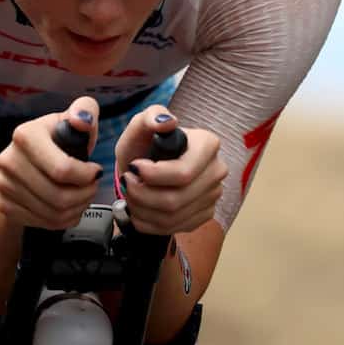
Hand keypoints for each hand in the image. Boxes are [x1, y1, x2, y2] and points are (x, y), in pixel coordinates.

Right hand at [0, 96, 101, 229]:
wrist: (25, 160)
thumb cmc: (56, 139)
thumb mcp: (73, 119)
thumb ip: (84, 111)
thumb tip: (82, 120)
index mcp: (25, 135)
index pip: (63, 169)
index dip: (87, 176)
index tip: (95, 171)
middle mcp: (9, 160)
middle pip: (59, 196)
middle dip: (85, 195)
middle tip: (92, 186)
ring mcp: (5, 185)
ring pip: (54, 213)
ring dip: (78, 208)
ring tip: (84, 195)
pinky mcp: (6, 205)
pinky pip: (45, 223)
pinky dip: (65, 219)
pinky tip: (70, 206)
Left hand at [115, 106, 226, 234]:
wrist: (146, 167)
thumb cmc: (144, 144)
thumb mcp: (140, 126)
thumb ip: (150, 116)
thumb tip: (168, 121)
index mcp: (208, 144)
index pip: (183, 173)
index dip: (153, 176)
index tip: (134, 168)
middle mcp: (216, 171)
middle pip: (176, 199)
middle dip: (141, 195)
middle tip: (127, 183)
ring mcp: (213, 195)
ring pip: (172, 217)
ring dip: (141, 209)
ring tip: (130, 194)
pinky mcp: (204, 214)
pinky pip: (173, 228)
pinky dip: (147, 222)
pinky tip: (139, 208)